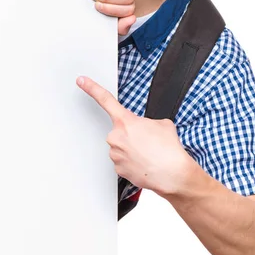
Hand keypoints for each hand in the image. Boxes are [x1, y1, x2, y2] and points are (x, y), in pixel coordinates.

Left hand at [76, 76, 191, 195]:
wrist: (172, 173)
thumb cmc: (168, 149)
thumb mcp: (162, 123)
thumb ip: (145, 122)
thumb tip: (143, 128)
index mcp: (126, 121)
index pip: (105, 99)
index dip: (92, 88)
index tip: (82, 81)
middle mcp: (116, 137)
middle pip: (120, 131)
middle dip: (131, 133)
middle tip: (147, 140)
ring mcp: (116, 154)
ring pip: (121, 147)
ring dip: (132, 148)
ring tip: (149, 153)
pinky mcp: (118, 169)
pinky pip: (123, 161)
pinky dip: (132, 161)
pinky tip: (144, 162)